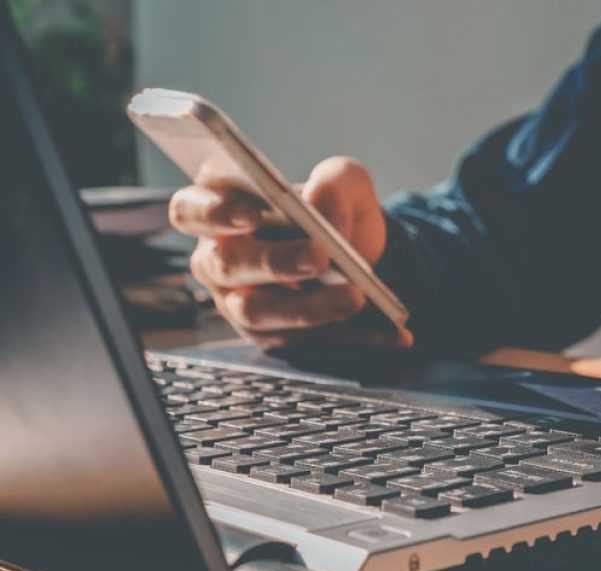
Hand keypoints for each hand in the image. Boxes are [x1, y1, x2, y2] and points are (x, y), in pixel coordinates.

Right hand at [169, 156, 413, 348]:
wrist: (362, 250)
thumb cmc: (334, 208)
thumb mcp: (345, 181)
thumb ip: (333, 183)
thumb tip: (322, 212)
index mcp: (223, 209)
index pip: (191, 209)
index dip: (213, 213)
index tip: (250, 214)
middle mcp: (220, 259)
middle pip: (229, 265)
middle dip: (274, 262)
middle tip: (318, 257)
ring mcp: (241, 303)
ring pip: (260, 313)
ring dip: (310, 308)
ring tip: (356, 296)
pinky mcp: (274, 337)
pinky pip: (309, 342)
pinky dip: (355, 337)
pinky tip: (394, 332)